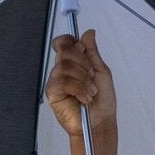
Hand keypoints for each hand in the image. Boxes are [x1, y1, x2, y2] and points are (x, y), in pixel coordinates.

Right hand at [45, 29, 117, 154]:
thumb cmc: (102, 101)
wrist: (100, 122)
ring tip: (91, 91)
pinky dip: (78, 88)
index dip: (72, 42)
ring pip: (64, 66)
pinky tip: (84, 98)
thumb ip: (92, 52)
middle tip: (92, 76)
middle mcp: (62, 70)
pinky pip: (62, 81)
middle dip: (83, 62)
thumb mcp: (101, 71)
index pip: (64, 42)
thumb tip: (88, 32)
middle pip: (64, 50)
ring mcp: (56, 81)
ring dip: (83, 79)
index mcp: (73, 62)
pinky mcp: (52, 94)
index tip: (84, 51)